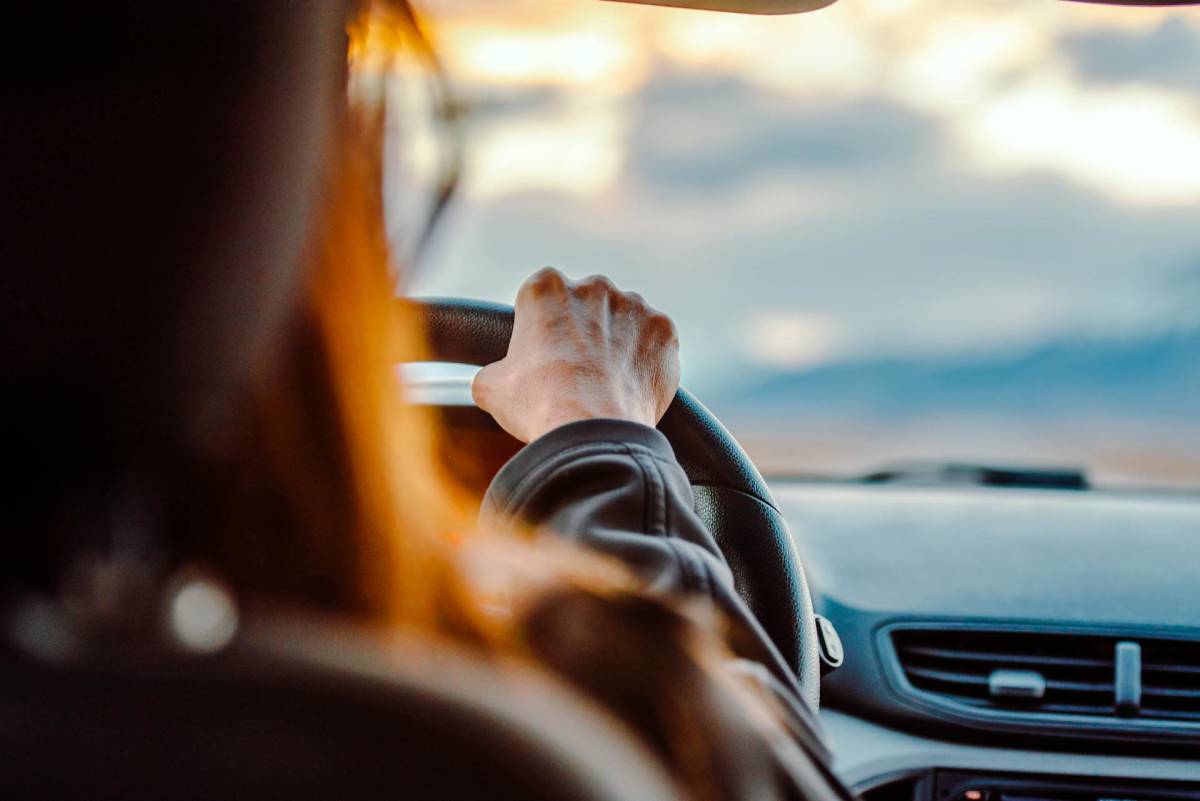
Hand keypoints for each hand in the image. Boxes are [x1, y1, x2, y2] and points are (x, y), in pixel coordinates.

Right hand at [472, 268, 680, 442]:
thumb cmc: (538, 406)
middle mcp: (592, 286)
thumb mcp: (491, 388)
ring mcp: (634, 305)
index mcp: (545, 288)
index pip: (543, 298)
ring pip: (625, 321)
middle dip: (584, 332)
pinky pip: (655, 342)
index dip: (543, 329)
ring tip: (608, 383)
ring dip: (619, 343)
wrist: (593, 432)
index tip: (546, 355)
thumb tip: (495, 379)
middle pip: (587, 305)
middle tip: (578, 373)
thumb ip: (492, 370)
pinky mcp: (664, 330)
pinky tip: (633, 387)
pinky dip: (647, 360)